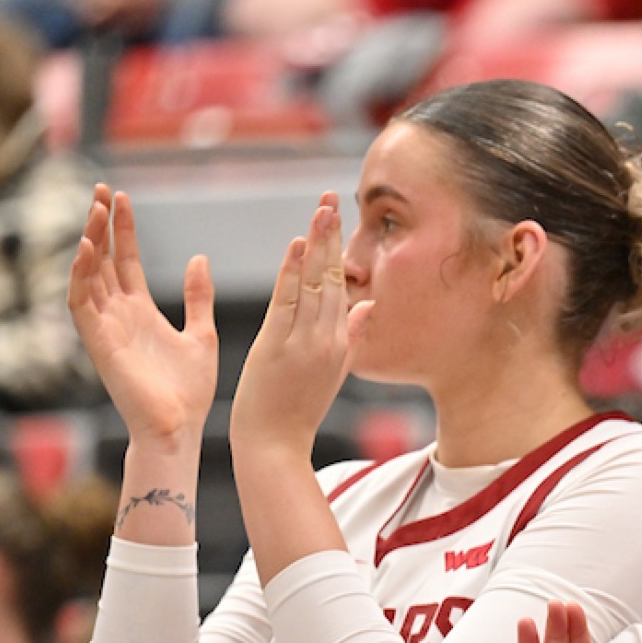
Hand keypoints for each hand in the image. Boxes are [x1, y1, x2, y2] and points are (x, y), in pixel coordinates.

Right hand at [69, 184, 217, 448]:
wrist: (180, 428)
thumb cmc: (189, 391)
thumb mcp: (201, 333)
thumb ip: (197, 296)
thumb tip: (199, 258)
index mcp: (140, 311)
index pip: (124, 260)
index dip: (121, 229)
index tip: (121, 196)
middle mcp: (117, 315)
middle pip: (101, 260)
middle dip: (100, 225)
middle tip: (100, 189)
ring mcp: (105, 328)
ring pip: (88, 275)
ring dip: (88, 242)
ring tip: (95, 210)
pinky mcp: (98, 343)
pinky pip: (81, 304)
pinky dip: (80, 277)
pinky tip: (85, 250)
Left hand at [229, 194, 367, 460]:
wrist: (274, 445)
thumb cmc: (298, 412)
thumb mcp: (334, 373)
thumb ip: (350, 336)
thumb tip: (367, 304)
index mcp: (339, 343)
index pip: (341, 286)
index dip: (338, 249)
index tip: (336, 217)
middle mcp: (325, 338)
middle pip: (331, 277)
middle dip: (332, 235)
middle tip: (331, 197)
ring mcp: (303, 342)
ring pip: (314, 284)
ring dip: (317, 244)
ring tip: (321, 209)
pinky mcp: (279, 348)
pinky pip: (288, 303)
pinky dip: (293, 273)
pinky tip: (297, 246)